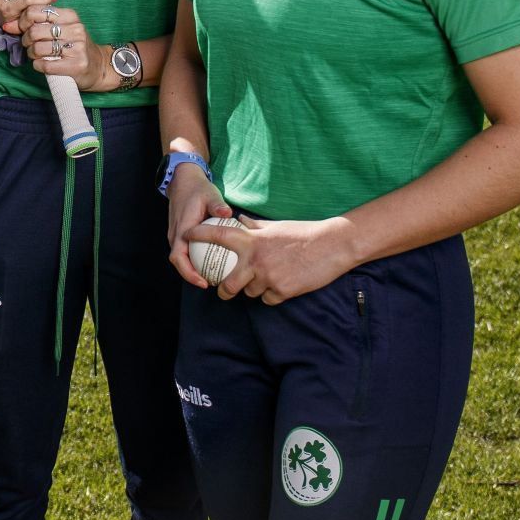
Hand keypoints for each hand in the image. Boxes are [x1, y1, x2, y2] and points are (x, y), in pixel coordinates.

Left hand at [22, 5, 104, 88]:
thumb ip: (36, 24)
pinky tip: (43, 64)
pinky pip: (45, 64)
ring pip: (38, 48)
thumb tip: (7, 25)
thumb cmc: (74, 47)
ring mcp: (77, 47)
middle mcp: (75, 29)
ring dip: (32, 54)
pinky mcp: (76, 65)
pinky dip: (38, 66)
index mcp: (71, 16)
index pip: (37, 11)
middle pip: (34, 31)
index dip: (24, 21)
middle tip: (29, 45)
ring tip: (36, 55)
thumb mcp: (60, 30)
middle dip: (26, 40)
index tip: (25, 29)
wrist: (98, 67)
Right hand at [165, 163, 233, 286]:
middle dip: (192, 276)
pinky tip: (212, 262)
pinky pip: (185, 252)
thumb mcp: (210, 195)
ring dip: (193, 269)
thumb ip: (217, 205)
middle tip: (212, 284)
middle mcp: (175, 235)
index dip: (189, 273)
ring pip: (181, 258)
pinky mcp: (180, 234)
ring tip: (213, 277)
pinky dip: (195, 260)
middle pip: (179, 263)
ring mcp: (176, 235)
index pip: (179, 258)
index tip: (204, 282)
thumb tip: (228, 213)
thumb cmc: (197, 189)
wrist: (183, 181)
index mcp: (182, 229)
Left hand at [184, 215, 356, 303]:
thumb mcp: (275, 226)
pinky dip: (272, 294)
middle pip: (228, 284)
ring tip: (265, 282)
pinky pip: (268, 299)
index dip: (198, 235)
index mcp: (252, 240)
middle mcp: (255, 260)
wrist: (333, 245)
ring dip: (254, 290)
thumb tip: (240, 220)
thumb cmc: (304, 233)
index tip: (186, 236)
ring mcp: (268, 277)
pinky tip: (282, 285)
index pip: (218, 235)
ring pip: (249, 293)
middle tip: (222, 290)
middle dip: (223, 290)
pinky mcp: (282, 291)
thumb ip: (254, 227)